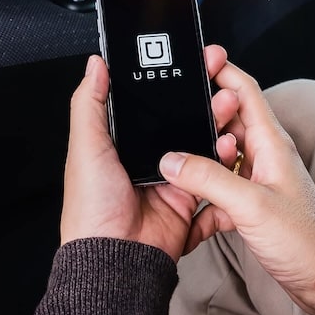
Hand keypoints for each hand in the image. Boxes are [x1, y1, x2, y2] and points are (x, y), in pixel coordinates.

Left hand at [60, 46, 239, 260]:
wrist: (116, 256)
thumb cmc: (92, 206)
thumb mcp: (85, 147)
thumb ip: (90, 104)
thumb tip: (95, 65)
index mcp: (119, 141)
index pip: (148, 101)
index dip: (166, 78)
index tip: (186, 57)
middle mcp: (146, 154)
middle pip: (179, 116)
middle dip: (200, 94)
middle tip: (217, 71)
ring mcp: (170, 174)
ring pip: (200, 138)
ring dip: (217, 119)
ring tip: (228, 102)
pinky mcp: (189, 195)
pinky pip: (211, 171)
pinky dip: (223, 157)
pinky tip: (230, 140)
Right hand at [158, 61, 314, 314]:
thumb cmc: (308, 243)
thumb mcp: (251, 206)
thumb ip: (209, 179)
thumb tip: (170, 160)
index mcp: (272, 143)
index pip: (245, 90)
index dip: (222, 69)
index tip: (196, 58)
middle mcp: (267, 155)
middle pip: (230, 118)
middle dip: (203, 111)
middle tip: (173, 109)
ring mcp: (261, 179)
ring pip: (223, 152)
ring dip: (201, 151)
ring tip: (175, 151)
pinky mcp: (255, 203)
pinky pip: (223, 182)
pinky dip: (206, 185)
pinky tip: (190, 197)